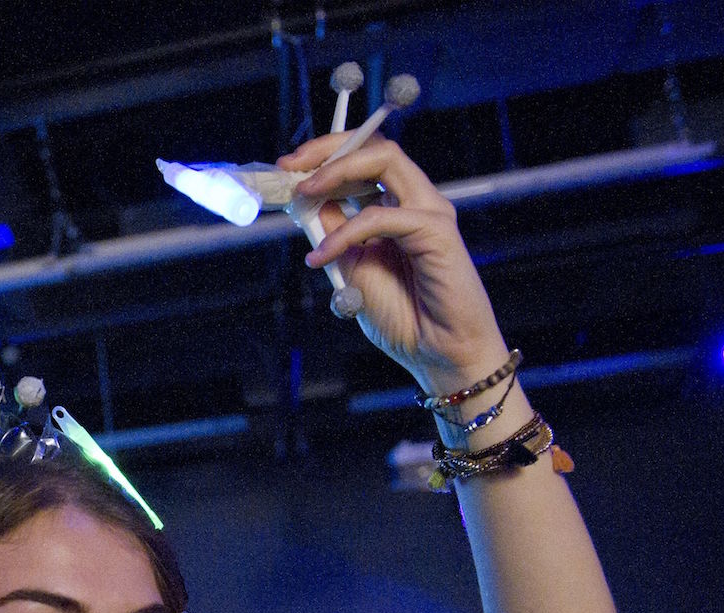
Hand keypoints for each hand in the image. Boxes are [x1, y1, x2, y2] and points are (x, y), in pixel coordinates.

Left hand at [278, 133, 509, 395]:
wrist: (438, 355)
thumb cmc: (402, 317)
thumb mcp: (351, 269)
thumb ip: (333, 235)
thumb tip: (304, 202)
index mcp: (395, 207)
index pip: (362, 159)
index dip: (324, 156)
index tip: (286, 168)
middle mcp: (415, 201)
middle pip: (374, 147)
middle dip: (326, 148)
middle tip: (289, 166)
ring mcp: (430, 212)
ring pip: (385, 161)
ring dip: (336, 172)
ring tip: (302, 193)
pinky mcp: (438, 231)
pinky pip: (382, 217)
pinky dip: (345, 233)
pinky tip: (322, 257)